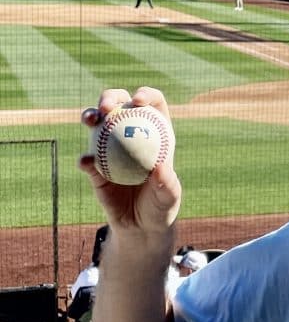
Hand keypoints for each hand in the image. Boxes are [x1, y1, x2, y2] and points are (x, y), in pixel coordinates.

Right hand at [78, 87, 181, 235]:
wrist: (140, 227)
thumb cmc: (161, 207)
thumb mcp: (169, 196)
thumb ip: (167, 183)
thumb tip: (159, 167)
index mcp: (155, 132)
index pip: (152, 105)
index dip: (146, 94)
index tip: (139, 100)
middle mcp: (130, 134)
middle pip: (119, 105)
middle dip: (110, 96)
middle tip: (107, 107)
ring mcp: (109, 148)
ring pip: (97, 125)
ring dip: (90, 115)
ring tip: (91, 120)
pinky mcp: (94, 168)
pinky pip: (87, 159)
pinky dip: (85, 158)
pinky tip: (86, 161)